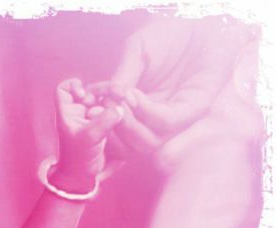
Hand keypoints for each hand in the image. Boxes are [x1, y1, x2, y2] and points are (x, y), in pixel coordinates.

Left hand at [52, 77, 124, 190]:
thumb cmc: (79, 158)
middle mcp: (79, 112)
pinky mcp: (104, 124)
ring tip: (126, 99)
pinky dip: (119, 106)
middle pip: (91, 89)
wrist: (84, 176)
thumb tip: (121, 107)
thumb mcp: (90, 137)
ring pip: (104, 97)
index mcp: (68, 113)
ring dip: (115, 96)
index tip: (83, 95)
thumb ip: (105, 121)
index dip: (73, 86)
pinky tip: (125, 108)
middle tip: (120, 93)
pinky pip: (112, 108)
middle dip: (106, 88)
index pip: (64, 89)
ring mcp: (92, 118)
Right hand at [85, 17, 250, 154]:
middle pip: (132, 149)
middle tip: (102, 110)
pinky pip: (166, 123)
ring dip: (129, 127)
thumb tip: (100, 106)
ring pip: (148, 144)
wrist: (199, 17)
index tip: (90, 111)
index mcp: (144, 112)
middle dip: (114, 131)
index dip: (103, 130)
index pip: (121, 138)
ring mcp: (177, 118)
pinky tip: (135, 95)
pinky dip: (146, 113)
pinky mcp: (195, 108)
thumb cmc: (167, 34)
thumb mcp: (135, 53)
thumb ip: (120, 80)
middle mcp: (159, 120)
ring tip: (120, 101)